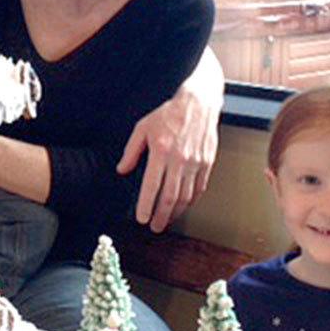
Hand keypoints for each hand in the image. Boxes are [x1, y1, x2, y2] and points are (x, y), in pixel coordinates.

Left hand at [117, 62, 221, 231]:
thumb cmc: (168, 114)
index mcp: (161, 151)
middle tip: (154, 227)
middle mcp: (179, 159)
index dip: (146, 205)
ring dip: (176, 212)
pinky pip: (199, 188)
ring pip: (186, 196)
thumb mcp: (142, 128)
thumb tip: (122, 170)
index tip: (141, 218)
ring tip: (167, 220)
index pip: (152, 185)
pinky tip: (183, 207)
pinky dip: (190, 201)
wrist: (198, 104)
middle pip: (170, 196)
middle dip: (161, 215)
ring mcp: (195, 163)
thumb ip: (131, 151)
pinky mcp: (207, 163)